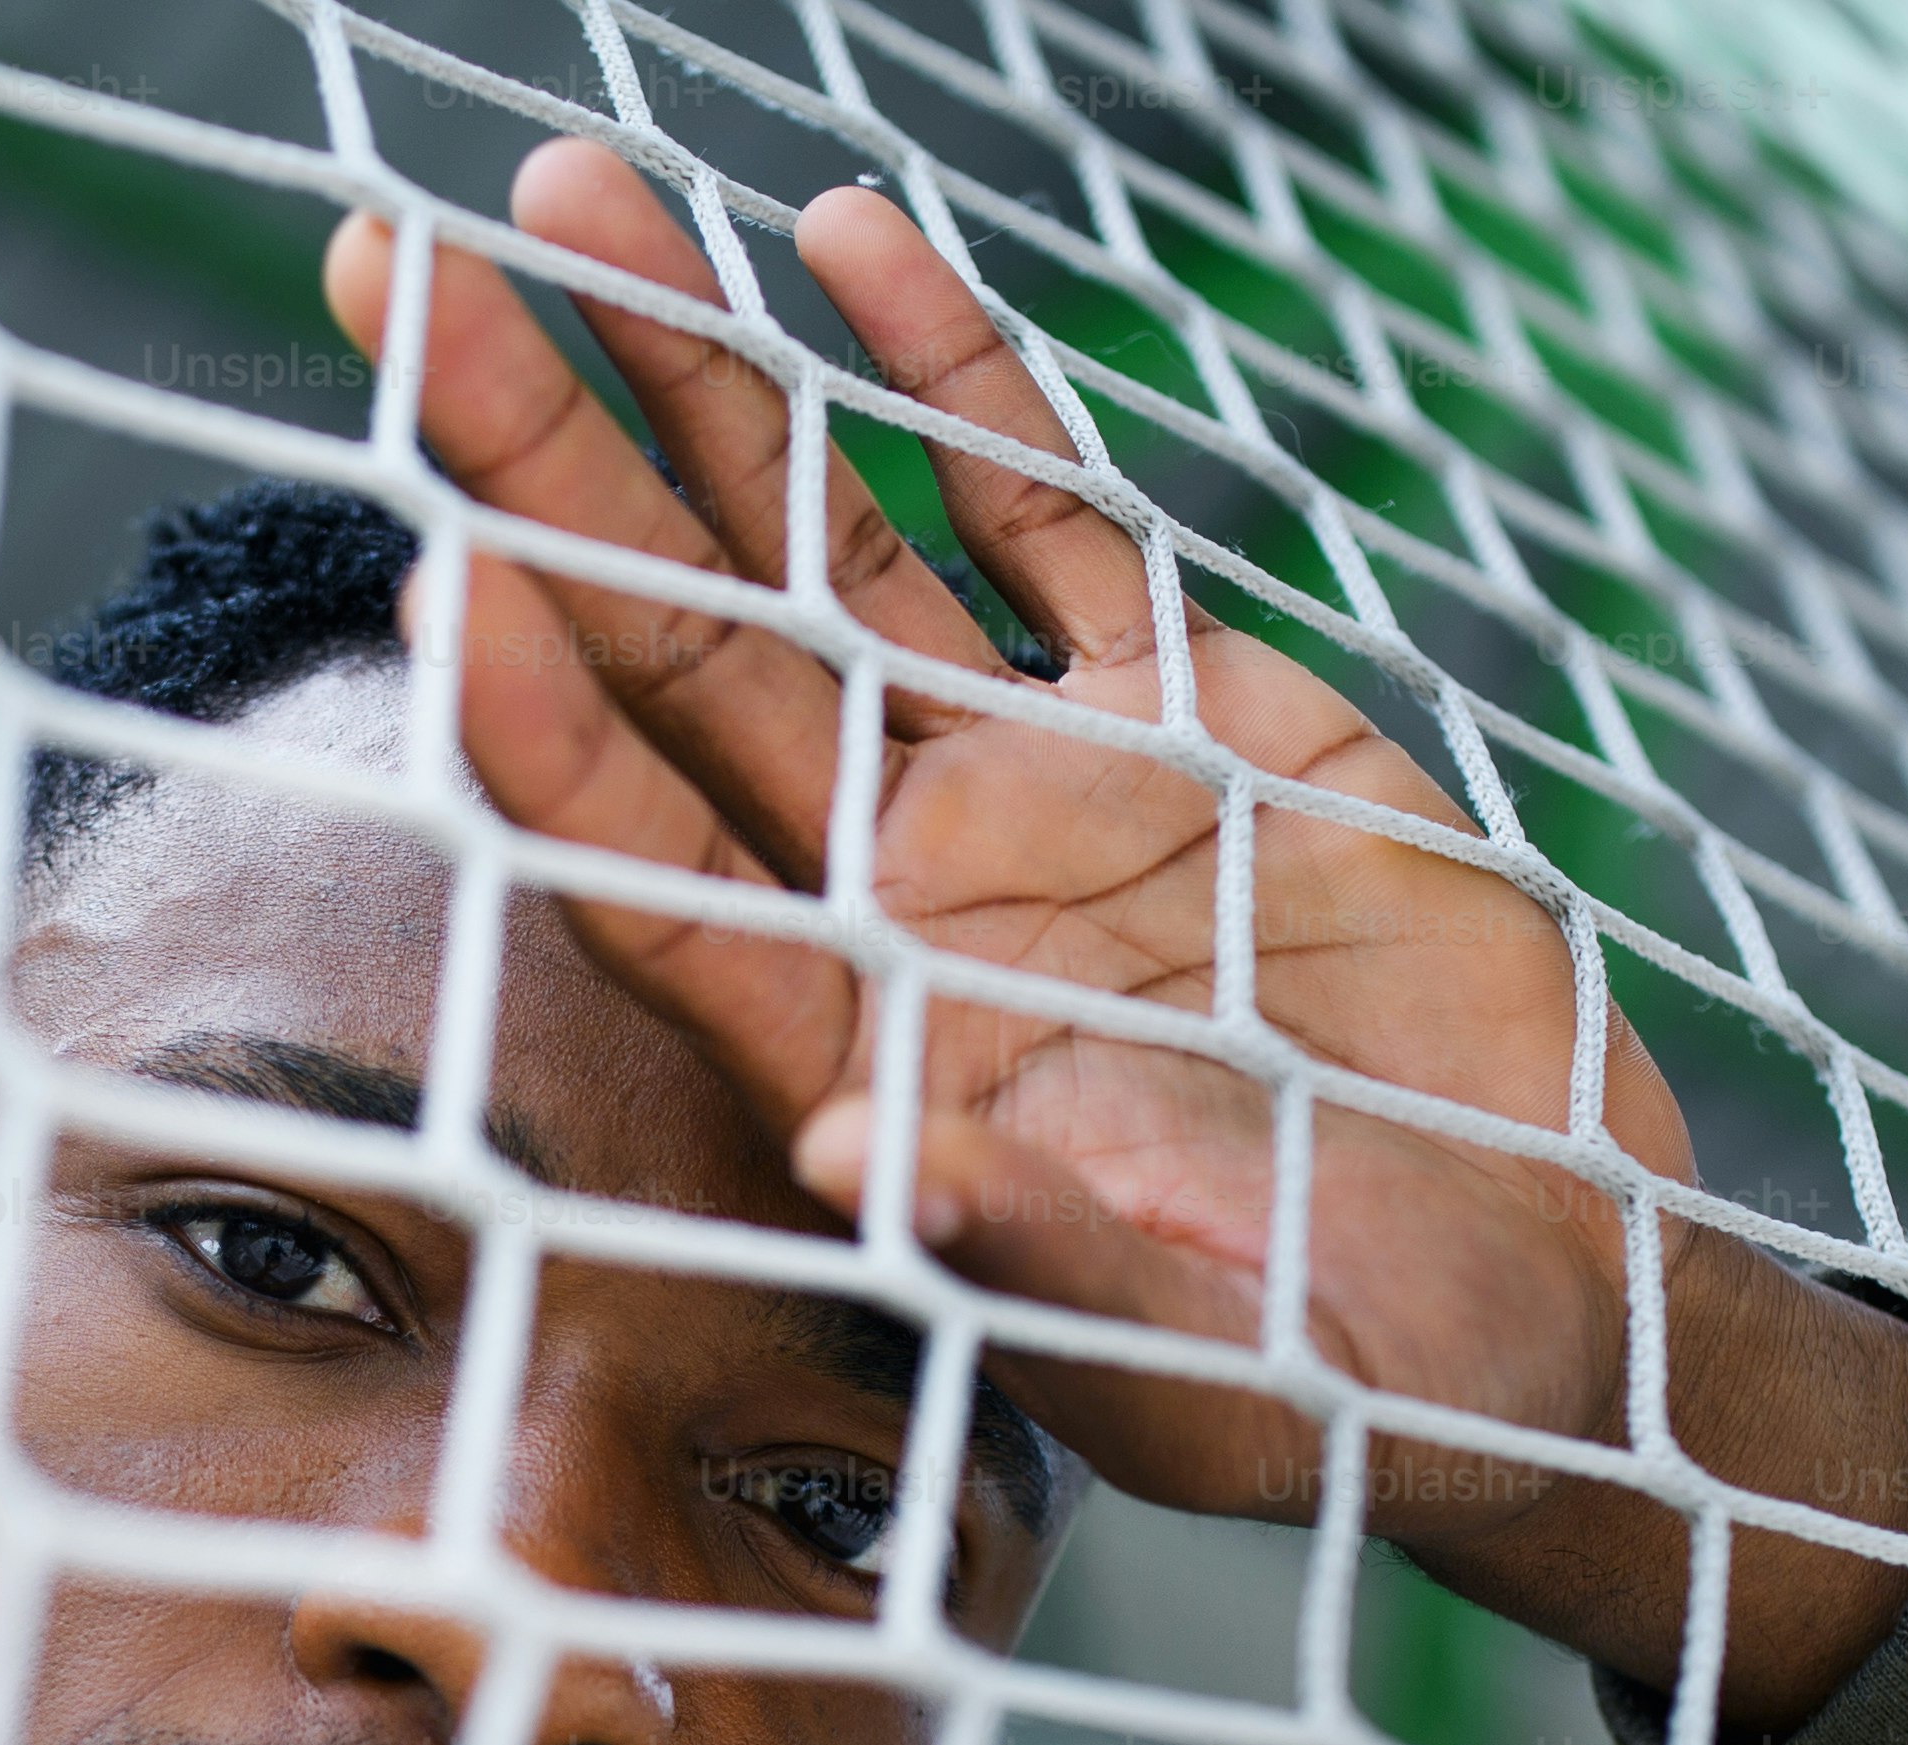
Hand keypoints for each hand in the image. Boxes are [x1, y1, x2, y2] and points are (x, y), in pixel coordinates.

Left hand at [328, 152, 1907, 1730]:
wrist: (1531, 1310)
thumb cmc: (1343, 1383)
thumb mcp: (1187, 1363)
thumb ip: (1032, 1264)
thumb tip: (868, 1166)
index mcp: (857, 1046)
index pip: (646, 860)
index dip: (541, 727)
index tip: (439, 578)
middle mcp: (892, 896)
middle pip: (661, 645)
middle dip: (525, 459)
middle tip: (377, 280)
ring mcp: (1020, 788)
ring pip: (810, 536)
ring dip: (687, 371)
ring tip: (562, 198)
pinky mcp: (1173, 716)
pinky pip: (1030, 507)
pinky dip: (943, 373)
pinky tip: (840, 242)